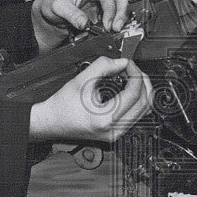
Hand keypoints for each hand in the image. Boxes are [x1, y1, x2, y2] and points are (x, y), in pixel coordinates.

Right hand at [29, 57, 152, 142]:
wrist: (51, 121)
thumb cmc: (62, 105)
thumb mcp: (81, 80)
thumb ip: (103, 66)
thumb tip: (122, 62)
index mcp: (106, 118)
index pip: (134, 93)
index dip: (135, 74)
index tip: (129, 64)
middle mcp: (113, 130)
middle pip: (144, 104)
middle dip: (143, 82)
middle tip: (134, 69)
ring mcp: (115, 134)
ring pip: (143, 112)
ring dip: (142, 92)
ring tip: (132, 78)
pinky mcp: (115, 134)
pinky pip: (135, 117)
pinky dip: (136, 102)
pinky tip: (129, 90)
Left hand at [31, 0, 128, 52]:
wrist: (51, 15)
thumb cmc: (53, 5)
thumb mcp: (58, 6)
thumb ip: (71, 13)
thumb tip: (85, 23)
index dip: (110, 11)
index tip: (107, 26)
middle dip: (121, 14)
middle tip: (116, 29)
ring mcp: (105, 1)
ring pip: (122, 7)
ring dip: (121, 20)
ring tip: (115, 32)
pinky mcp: (105, 12)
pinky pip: (117, 16)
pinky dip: (117, 24)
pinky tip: (111, 32)